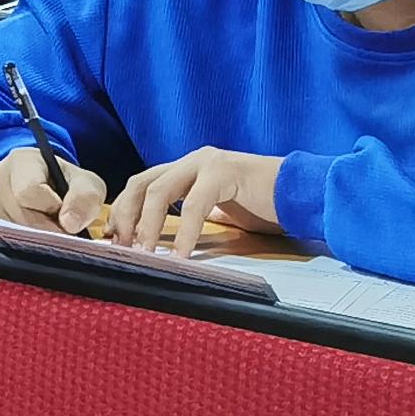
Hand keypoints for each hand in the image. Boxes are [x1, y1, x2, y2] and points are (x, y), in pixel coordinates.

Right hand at [0, 141, 110, 234]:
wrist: (41, 183)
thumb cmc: (64, 182)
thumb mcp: (85, 183)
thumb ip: (85, 198)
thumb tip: (70, 224)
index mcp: (21, 161)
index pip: (29, 191)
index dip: (52, 208)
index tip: (64, 211)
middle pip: (21, 217)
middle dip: (46, 228)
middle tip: (59, 226)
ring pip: (12, 233)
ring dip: (35, 238)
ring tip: (46, 225)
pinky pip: (4, 241)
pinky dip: (23, 243)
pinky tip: (33, 232)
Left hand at [104, 146, 284, 254]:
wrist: (301, 193)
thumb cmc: (261, 206)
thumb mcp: (217, 212)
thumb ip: (190, 217)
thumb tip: (159, 244)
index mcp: (186, 168)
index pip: (141, 185)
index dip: (123, 211)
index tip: (112, 239)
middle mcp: (191, 161)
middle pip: (141, 184)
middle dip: (125, 217)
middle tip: (121, 248)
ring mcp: (207, 163)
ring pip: (159, 191)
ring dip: (146, 224)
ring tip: (144, 253)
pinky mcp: (225, 172)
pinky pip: (194, 204)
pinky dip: (182, 231)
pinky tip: (179, 254)